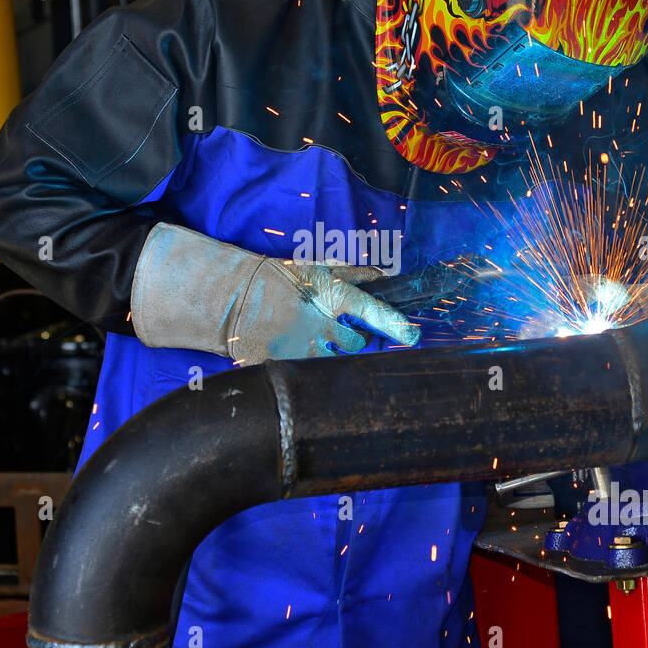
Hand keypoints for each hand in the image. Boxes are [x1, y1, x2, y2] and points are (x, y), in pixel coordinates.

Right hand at [130, 224, 420, 361]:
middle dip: (352, 341)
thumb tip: (384, 275)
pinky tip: (301, 359)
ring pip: (335, 362)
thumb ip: (353, 274)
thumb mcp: (317, 270)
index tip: (414, 336)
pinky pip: (310, 376)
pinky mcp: (286, 367)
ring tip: (313, 344)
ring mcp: (304, 349)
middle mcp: (322, 326)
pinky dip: (309, 371)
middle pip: (357, 344)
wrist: (232, 296)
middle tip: (338, 333)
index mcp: (332, 298)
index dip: (398, 325)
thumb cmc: (278, 278)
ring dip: (330, 356)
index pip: (374, 312)